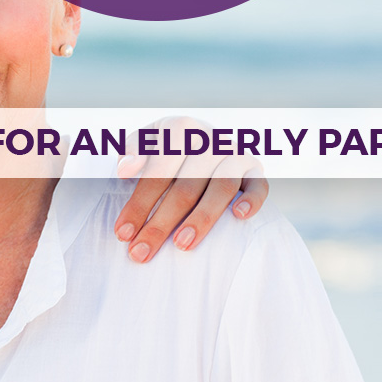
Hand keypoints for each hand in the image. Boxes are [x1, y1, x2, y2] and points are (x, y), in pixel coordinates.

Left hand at [112, 117, 269, 262]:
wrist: (202, 138)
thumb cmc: (167, 147)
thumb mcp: (147, 140)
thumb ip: (133, 151)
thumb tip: (125, 170)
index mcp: (180, 128)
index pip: (157, 171)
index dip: (138, 204)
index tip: (122, 234)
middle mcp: (210, 139)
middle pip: (185, 186)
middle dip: (160, 223)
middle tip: (141, 252)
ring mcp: (235, 154)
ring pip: (221, 188)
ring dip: (202, 218)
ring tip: (181, 245)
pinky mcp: (255, 169)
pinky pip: (259, 184)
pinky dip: (252, 199)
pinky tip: (239, 217)